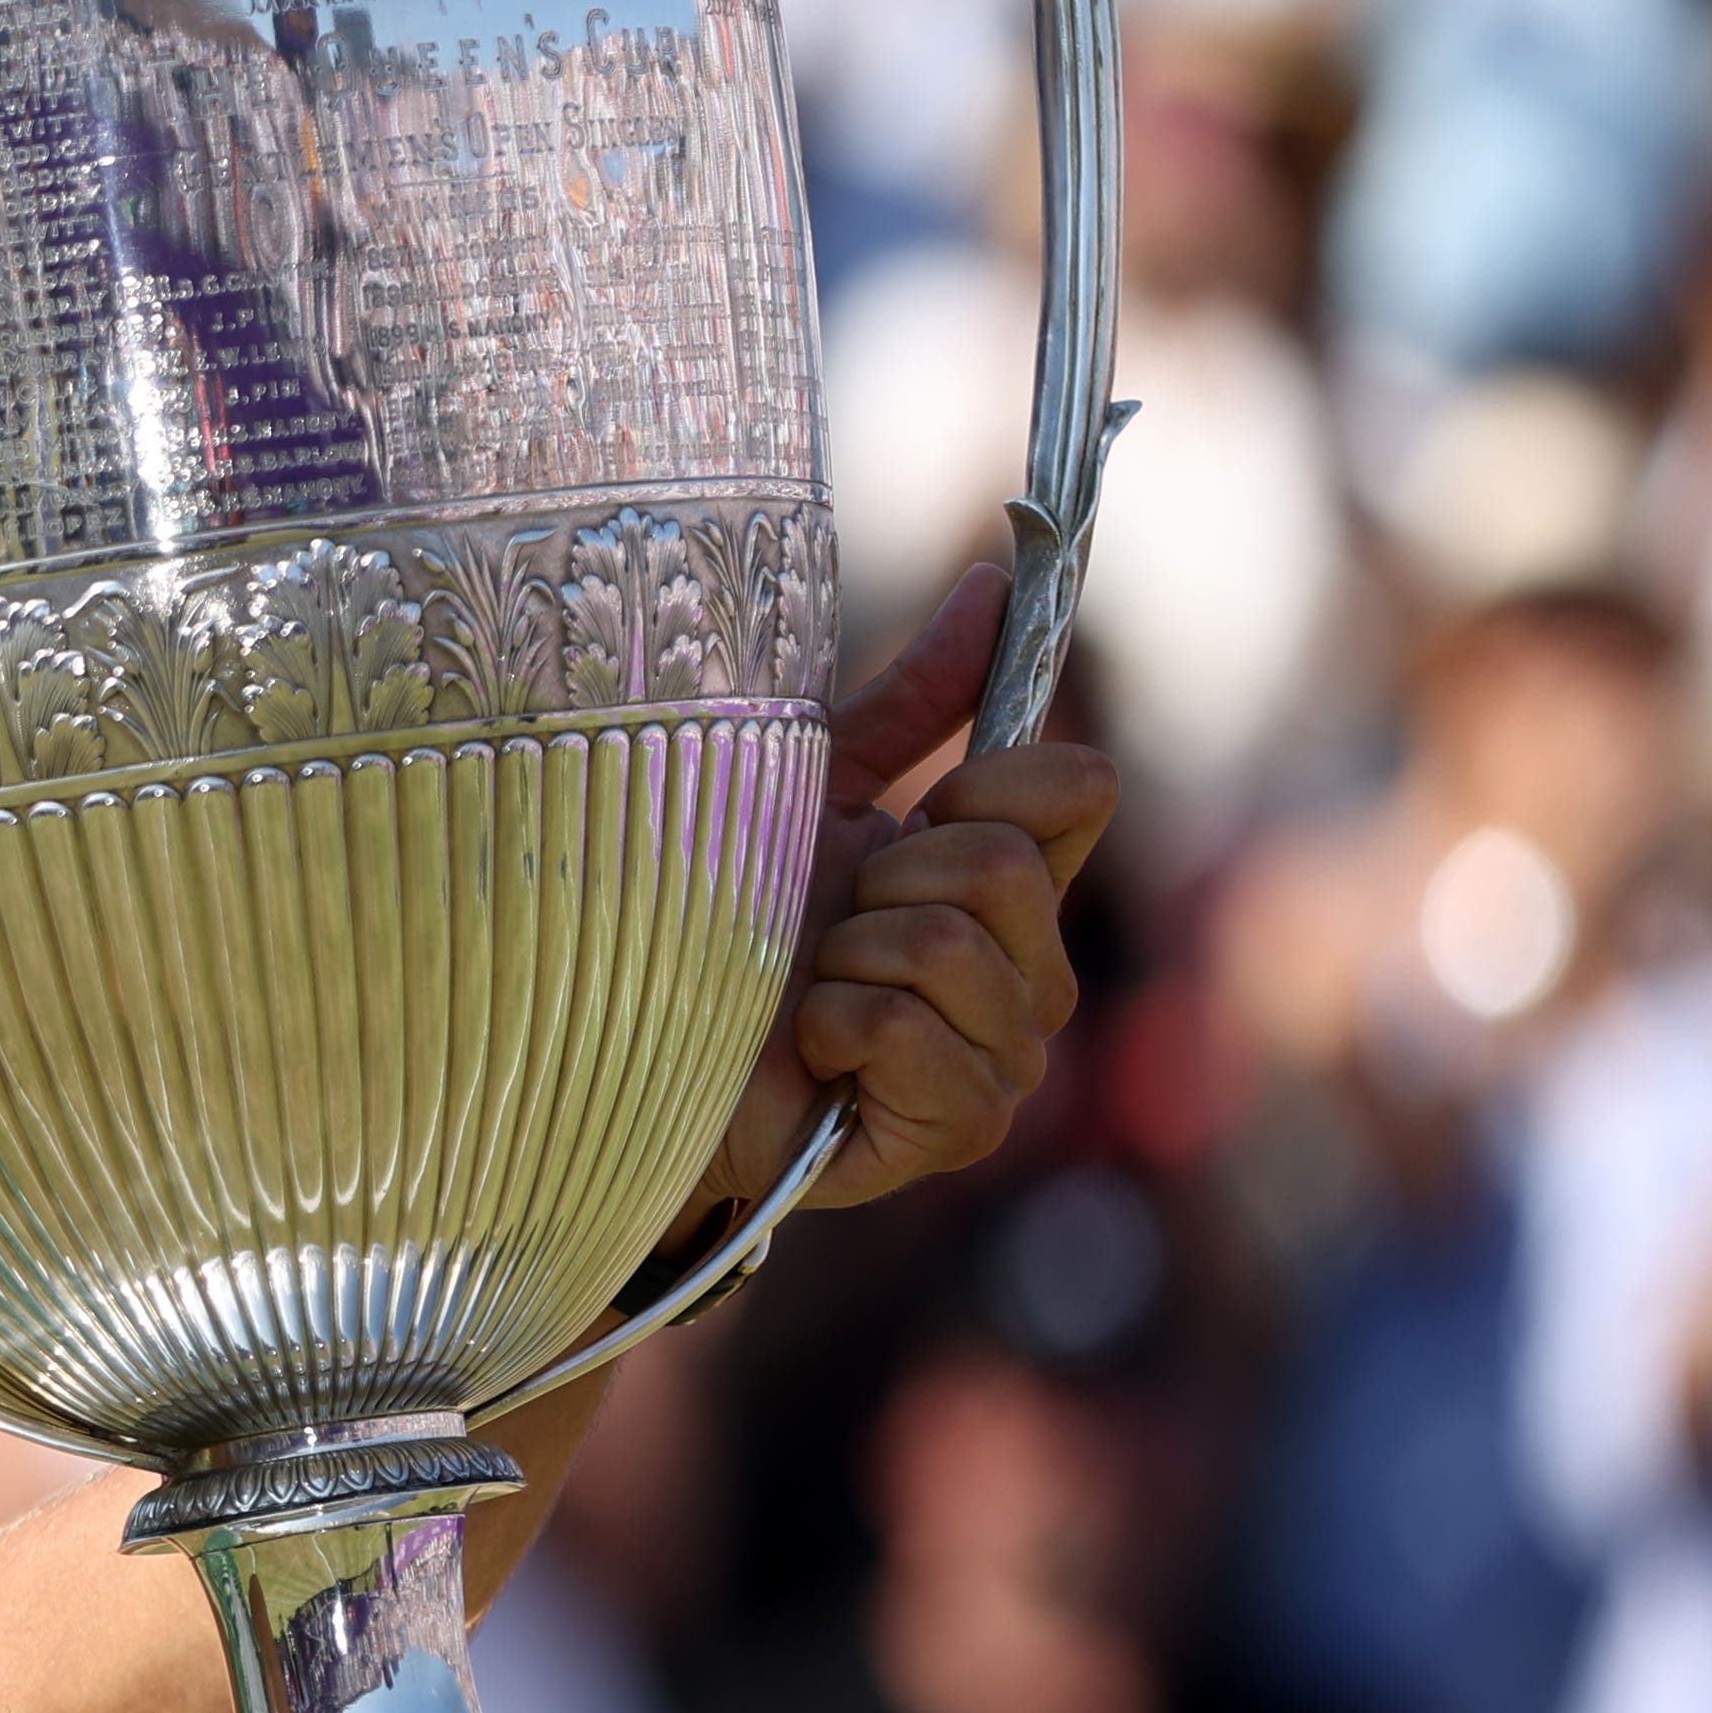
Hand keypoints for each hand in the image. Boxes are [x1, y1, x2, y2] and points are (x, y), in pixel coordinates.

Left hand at [694, 564, 1120, 1217]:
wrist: (632, 1039)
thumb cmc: (717, 913)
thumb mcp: (811, 786)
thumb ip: (913, 701)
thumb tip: (995, 585)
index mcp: (1006, 883)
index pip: (1078, 789)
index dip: (982, 781)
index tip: (908, 808)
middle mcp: (1029, 972)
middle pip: (1003, 865)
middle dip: (881, 879)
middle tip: (823, 923)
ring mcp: (1003, 1056)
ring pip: (952, 948)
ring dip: (843, 958)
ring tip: (806, 987)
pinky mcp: (957, 1127)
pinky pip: (914, 1034)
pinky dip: (836, 1028)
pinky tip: (811, 1053)